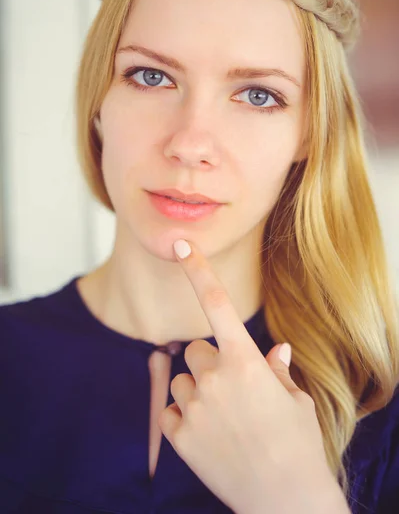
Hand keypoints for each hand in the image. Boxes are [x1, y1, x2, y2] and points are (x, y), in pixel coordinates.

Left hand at [158, 239, 347, 513]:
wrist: (283, 499)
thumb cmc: (297, 445)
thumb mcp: (296, 400)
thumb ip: (278, 370)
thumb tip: (276, 351)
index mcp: (245, 361)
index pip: (217, 304)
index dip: (198, 271)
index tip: (182, 247)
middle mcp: (214, 377)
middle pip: (195, 349)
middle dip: (209, 361)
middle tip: (231, 388)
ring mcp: (193, 406)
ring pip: (180, 378)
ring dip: (195, 389)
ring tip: (221, 416)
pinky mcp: (178, 435)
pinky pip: (170, 411)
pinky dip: (184, 417)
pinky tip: (207, 435)